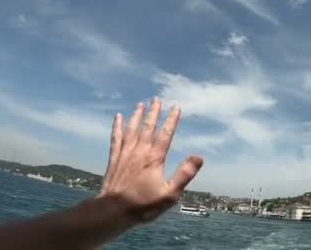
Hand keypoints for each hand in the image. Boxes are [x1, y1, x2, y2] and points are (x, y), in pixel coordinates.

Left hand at [98, 97, 202, 222]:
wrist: (112, 211)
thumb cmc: (143, 205)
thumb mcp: (169, 194)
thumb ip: (184, 174)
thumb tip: (198, 157)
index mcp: (154, 158)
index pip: (165, 134)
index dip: (171, 120)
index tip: (176, 107)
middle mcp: (139, 152)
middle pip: (148, 127)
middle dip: (153, 112)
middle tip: (157, 99)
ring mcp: (125, 154)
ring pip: (132, 129)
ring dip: (137, 115)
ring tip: (141, 103)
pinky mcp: (114, 159)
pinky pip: (116, 138)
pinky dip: (117, 126)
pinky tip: (117, 117)